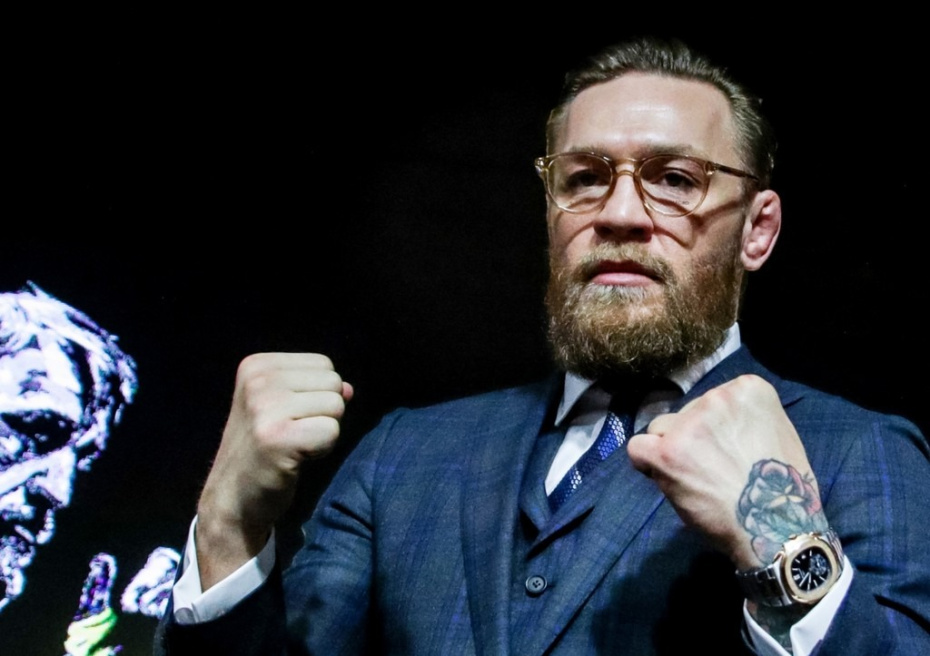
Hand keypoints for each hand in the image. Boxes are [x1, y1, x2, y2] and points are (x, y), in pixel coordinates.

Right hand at [196, 353, 351, 588]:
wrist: (232, 499)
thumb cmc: (263, 451)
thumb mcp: (281, 407)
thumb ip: (315, 390)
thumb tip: (349, 389)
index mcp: (256, 365)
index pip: (323, 364)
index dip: (317, 395)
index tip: (288, 418)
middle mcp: (258, 380)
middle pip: (333, 381)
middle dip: (324, 412)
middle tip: (292, 434)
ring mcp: (265, 407)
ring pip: (336, 405)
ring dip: (324, 431)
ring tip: (293, 445)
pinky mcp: (277, 437)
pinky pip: (332, 431)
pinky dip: (323, 449)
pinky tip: (296, 458)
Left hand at [627, 374, 825, 570]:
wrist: (776, 527)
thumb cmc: (781, 488)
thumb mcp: (776, 432)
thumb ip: (744, 419)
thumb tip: (718, 423)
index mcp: (748, 389)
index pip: (709, 399)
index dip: (712, 428)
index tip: (726, 450)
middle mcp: (718, 397)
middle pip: (684, 413)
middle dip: (692, 438)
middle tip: (711, 470)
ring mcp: (691, 423)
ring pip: (660, 429)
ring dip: (671, 451)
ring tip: (694, 478)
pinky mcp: (668, 450)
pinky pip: (637, 447)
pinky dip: (645, 463)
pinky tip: (665, 477)